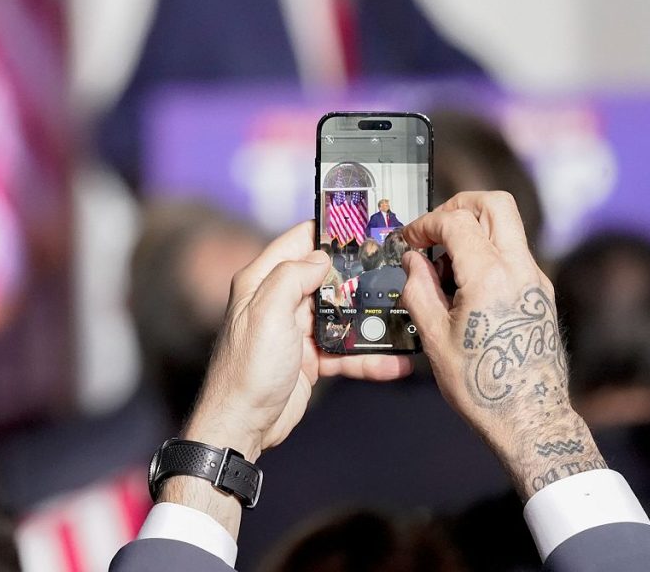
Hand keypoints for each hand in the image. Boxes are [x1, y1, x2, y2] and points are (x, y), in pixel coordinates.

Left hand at [162, 221, 410, 538]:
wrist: (242, 425)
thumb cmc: (248, 368)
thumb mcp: (267, 313)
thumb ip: (292, 276)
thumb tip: (321, 257)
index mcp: (262, 282)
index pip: (297, 242)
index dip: (328, 231)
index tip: (363, 224)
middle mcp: (278, 302)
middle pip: (326, 278)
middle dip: (360, 274)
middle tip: (398, 267)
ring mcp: (295, 331)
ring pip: (341, 315)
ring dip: (371, 319)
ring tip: (407, 314)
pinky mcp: (309, 359)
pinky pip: (345, 352)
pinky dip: (369, 357)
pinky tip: (398, 362)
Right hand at [400, 192, 604, 499]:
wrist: (529, 416)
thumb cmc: (482, 385)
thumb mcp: (435, 338)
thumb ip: (418, 290)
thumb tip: (413, 262)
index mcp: (490, 277)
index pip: (457, 221)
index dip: (426, 223)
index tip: (409, 240)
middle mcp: (520, 270)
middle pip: (494, 204)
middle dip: (458, 206)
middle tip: (433, 227)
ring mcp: (535, 279)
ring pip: (506, 226)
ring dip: (472, 229)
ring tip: (445, 263)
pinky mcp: (540, 292)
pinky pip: (512, 253)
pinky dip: (486, 252)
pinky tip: (463, 284)